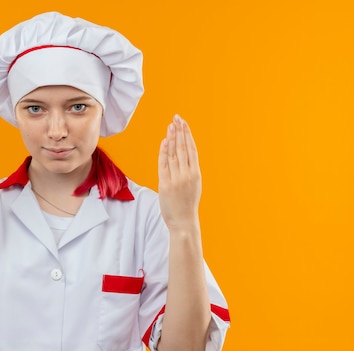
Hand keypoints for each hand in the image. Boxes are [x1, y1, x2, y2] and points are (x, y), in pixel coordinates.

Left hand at [158, 114, 201, 232]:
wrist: (183, 222)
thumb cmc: (186, 204)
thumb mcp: (192, 185)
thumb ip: (188, 170)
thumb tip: (182, 154)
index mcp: (196, 173)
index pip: (192, 149)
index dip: (187, 134)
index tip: (184, 123)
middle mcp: (187, 174)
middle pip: (183, 148)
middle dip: (180, 131)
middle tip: (176, 118)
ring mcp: (177, 179)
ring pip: (174, 154)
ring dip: (172, 138)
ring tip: (171, 125)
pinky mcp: (166, 185)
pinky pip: (164, 165)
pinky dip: (164, 152)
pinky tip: (164, 141)